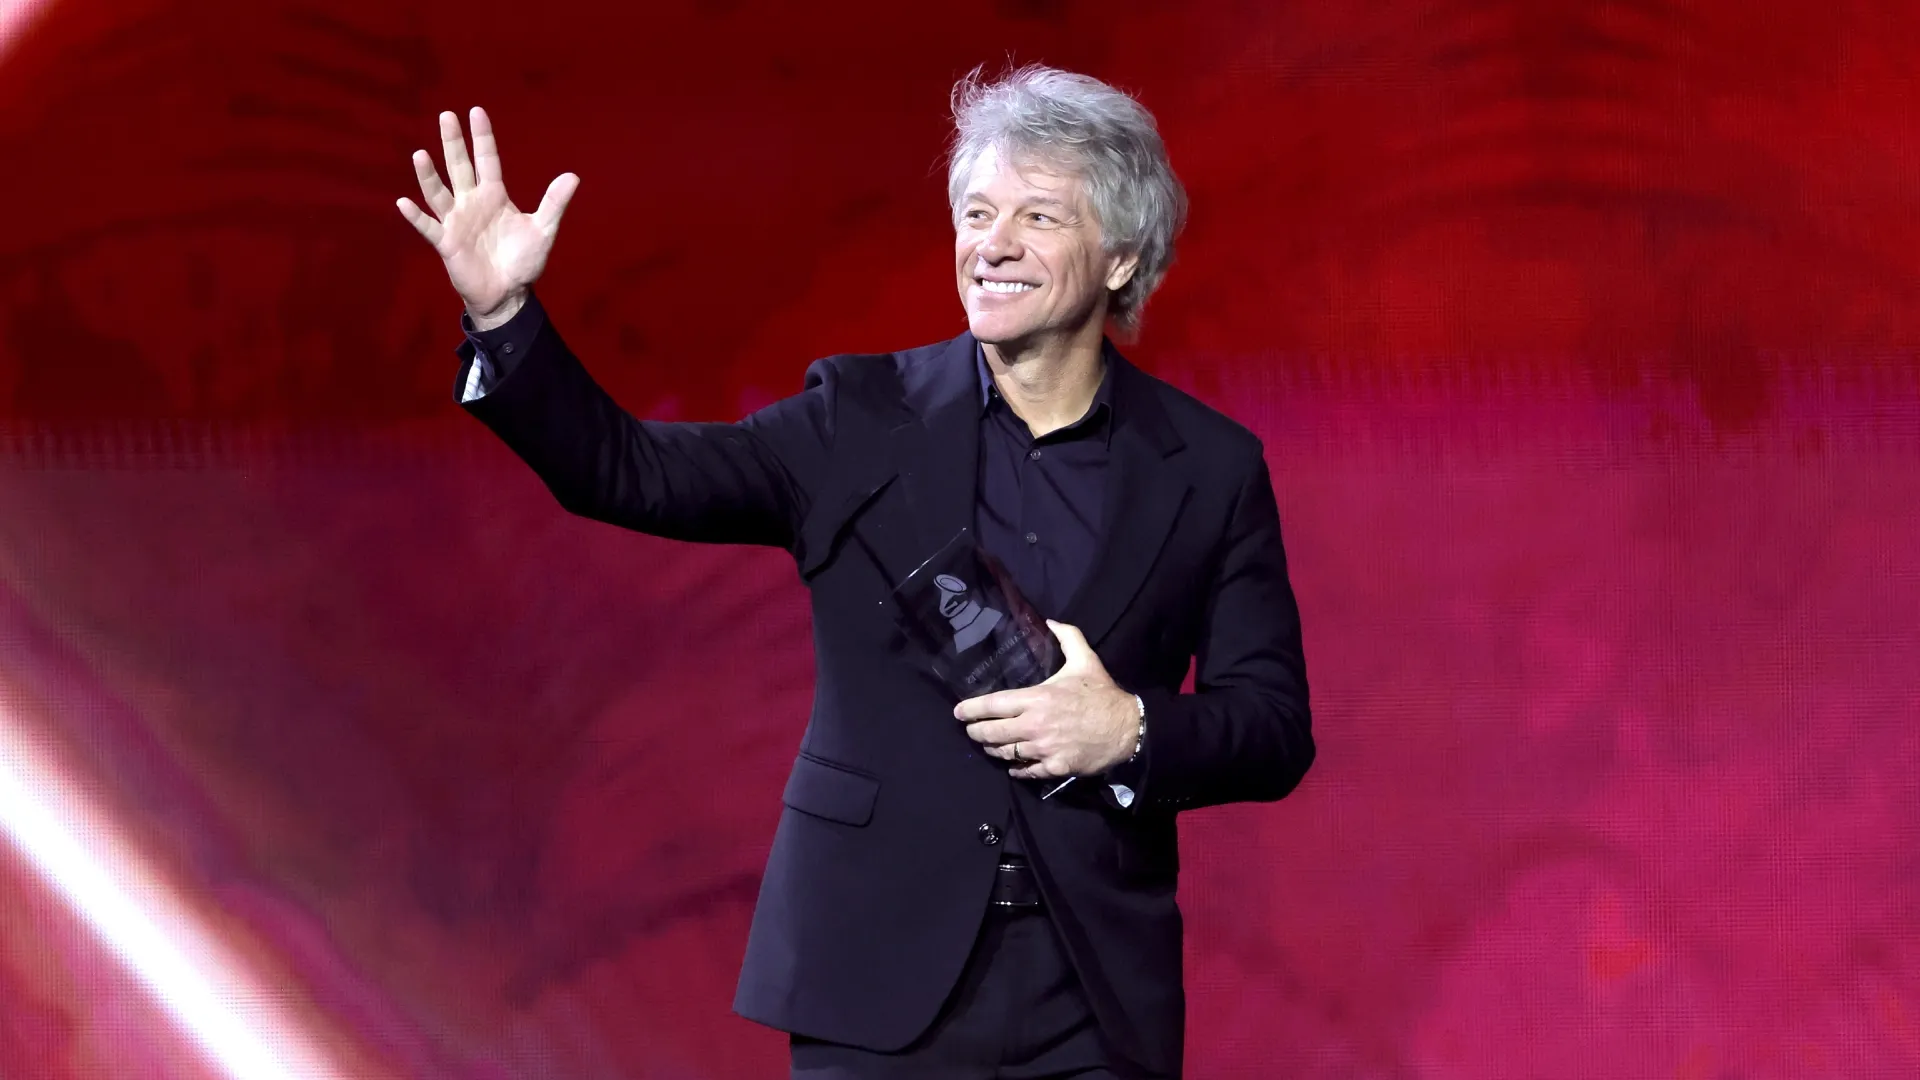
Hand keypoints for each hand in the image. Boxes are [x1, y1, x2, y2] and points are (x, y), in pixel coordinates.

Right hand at [396, 107, 579, 325]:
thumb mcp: (543, 230)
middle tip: (446, 116)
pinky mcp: (447, 243)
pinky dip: (416, 216)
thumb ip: (554, 203)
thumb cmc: (523, 261)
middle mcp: (471, 202)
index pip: (487, 160)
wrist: (509, 293)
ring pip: (439, 193)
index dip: (482, 137)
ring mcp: (456, 221)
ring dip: (428, 175)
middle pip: (459, 167)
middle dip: (453, 143)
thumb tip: (573, 176)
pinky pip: (428, 227)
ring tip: (420, 155)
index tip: (476, 112)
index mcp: (494, 195)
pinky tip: (404, 203)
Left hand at [955, 620, 1139, 780]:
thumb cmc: (1102, 694)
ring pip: (1005, 753)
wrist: (1128, 728)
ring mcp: (1043, 749)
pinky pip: (1025, 771)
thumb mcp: (1085, 660)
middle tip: (970, 731)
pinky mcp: (1054, 767)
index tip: (958, 712)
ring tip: (989, 746)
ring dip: (994, 750)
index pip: (993, 705)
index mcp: (1037, 699)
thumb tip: (1051, 621)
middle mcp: (1034, 725)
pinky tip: (1013, 765)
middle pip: (992, 733)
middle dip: (976, 733)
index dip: (971, 709)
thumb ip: (1068, 637)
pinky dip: (1016, 768)